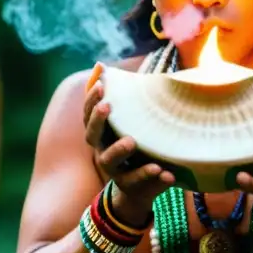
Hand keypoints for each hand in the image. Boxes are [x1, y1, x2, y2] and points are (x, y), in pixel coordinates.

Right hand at [84, 65, 173, 225]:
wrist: (140, 188)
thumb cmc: (135, 145)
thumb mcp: (130, 121)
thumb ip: (120, 96)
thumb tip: (101, 64)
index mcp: (102, 134)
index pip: (89, 114)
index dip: (91, 100)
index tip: (101, 84)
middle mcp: (102, 151)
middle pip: (92, 136)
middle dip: (98, 121)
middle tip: (108, 107)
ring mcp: (114, 170)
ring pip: (110, 161)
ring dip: (119, 149)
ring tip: (132, 141)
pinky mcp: (131, 186)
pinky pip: (138, 181)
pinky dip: (150, 175)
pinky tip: (163, 171)